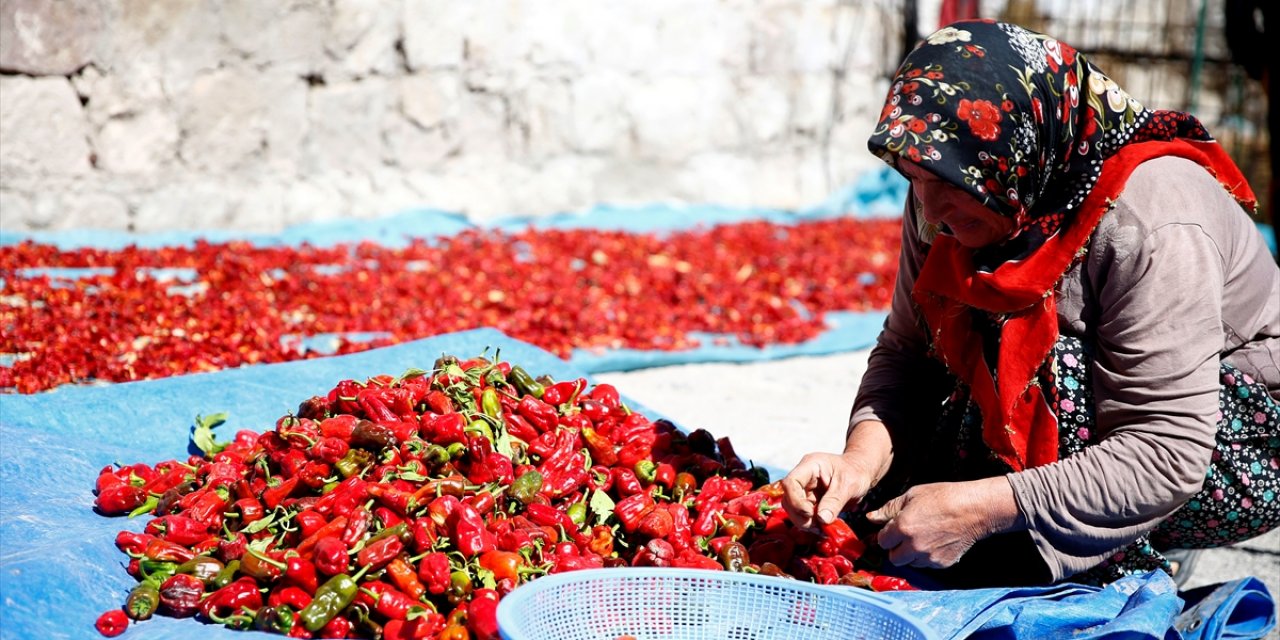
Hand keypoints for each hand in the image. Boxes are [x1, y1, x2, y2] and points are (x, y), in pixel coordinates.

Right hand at [781, 452, 878, 528]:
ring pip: (793, 509)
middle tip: (816, 526)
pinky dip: (811, 524)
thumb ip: (834, 501)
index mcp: (810, 466)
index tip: (809, 513)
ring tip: (821, 529)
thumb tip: (822, 519)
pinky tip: (822, 529)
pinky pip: (804, 515)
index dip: (795, 500)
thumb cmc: (856, 472)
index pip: (790, 483)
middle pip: (789, 498)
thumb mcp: (849, 485)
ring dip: (804, 522)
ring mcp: (805, 490)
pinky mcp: (810, 501)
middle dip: (800, 515)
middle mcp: (804, 478)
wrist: (861, 473)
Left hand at [866, 477, 1018, 568]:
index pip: (882, 541)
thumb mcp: (912, 495)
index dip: (886, 535)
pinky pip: (926, 565)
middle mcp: (913, 546)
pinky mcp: (942, 564)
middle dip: (896, 549)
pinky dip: (926, 558)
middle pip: (893, 558)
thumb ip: (889, 509)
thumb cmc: (943, 497)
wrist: (974, 509)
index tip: (892, 530)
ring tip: (922, 538)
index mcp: (903, 527)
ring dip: (910, 555)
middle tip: (905, 537)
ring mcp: (928, 557)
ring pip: (910, 563)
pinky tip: (934, 543)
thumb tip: (871, 518)